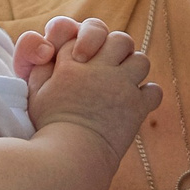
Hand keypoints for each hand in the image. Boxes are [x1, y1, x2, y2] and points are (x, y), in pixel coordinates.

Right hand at [20, 15, 158, 157]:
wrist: (68, 157)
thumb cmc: (48, 125)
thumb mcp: (35, 92)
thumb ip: (42, 66)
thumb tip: (53, 48)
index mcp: (70, 62)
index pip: (85, 33)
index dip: (86, 43)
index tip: (83, 58)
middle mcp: (98, 68)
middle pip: (120, 39)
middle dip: (116, 49)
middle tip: (109, 66)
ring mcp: (120, 86)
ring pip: (141, 60)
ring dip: (133, 69)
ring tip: (122, 84)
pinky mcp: (137, 107)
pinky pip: (153, 91)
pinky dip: (147, 96)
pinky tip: (134, 104)